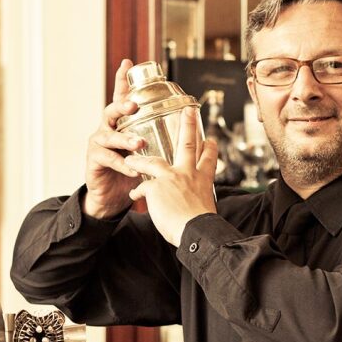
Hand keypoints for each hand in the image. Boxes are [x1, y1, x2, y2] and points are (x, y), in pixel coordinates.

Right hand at [83, 59, 145, 218]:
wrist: (112, 197)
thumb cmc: (131, 170)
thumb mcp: (146, 152)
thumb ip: (159, 139)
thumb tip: (191, 131)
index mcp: (121, 123)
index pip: (121, 98)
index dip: (123, 81)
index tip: (128, 63)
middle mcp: (107, 129)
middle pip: (111, 110)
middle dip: (122, 106)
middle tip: (134, 106)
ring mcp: (98, 144)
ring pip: (109, 135)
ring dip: (125, 139)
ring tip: (139, 143)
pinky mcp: (94, 161)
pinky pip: (108, 159)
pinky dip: (122, 164)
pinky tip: (132, 169)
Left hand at [125, 107, 217, 246]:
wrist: (196, 231)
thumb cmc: (201, 226)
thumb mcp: (205, 207)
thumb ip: (197, 199)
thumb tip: (194, 205)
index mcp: (203, 180)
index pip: (209, 159)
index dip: (210, 148)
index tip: (210, 139)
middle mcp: (189, 174)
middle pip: (188, 145)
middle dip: (188, 125)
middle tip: (188, 110)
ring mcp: (172, 178)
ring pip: (153, 162)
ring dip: (141, 160)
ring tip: (131, 159)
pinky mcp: (157, 187)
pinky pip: (142, 187)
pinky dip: (137, 191)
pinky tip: (133, 194)